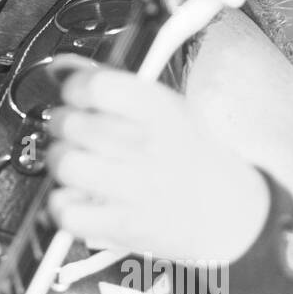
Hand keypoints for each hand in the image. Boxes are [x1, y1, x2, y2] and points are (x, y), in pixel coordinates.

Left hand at [42, 54, 269, 264]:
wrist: (231, 214)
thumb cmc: (189, 156)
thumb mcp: (164, 109)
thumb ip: (111, 85)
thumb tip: (61, 66)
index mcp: (162, 111)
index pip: (98, 86)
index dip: (75, 87)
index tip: (76, 94)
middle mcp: (150, 148)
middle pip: (73, 124)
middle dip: (63, 124)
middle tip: (72, 129)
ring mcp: (137, 190)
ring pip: (65, 164)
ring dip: (61, 161)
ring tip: (75, 161)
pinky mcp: (124, 227)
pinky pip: (67, 211)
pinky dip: (63, 203)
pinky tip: (80, 196)